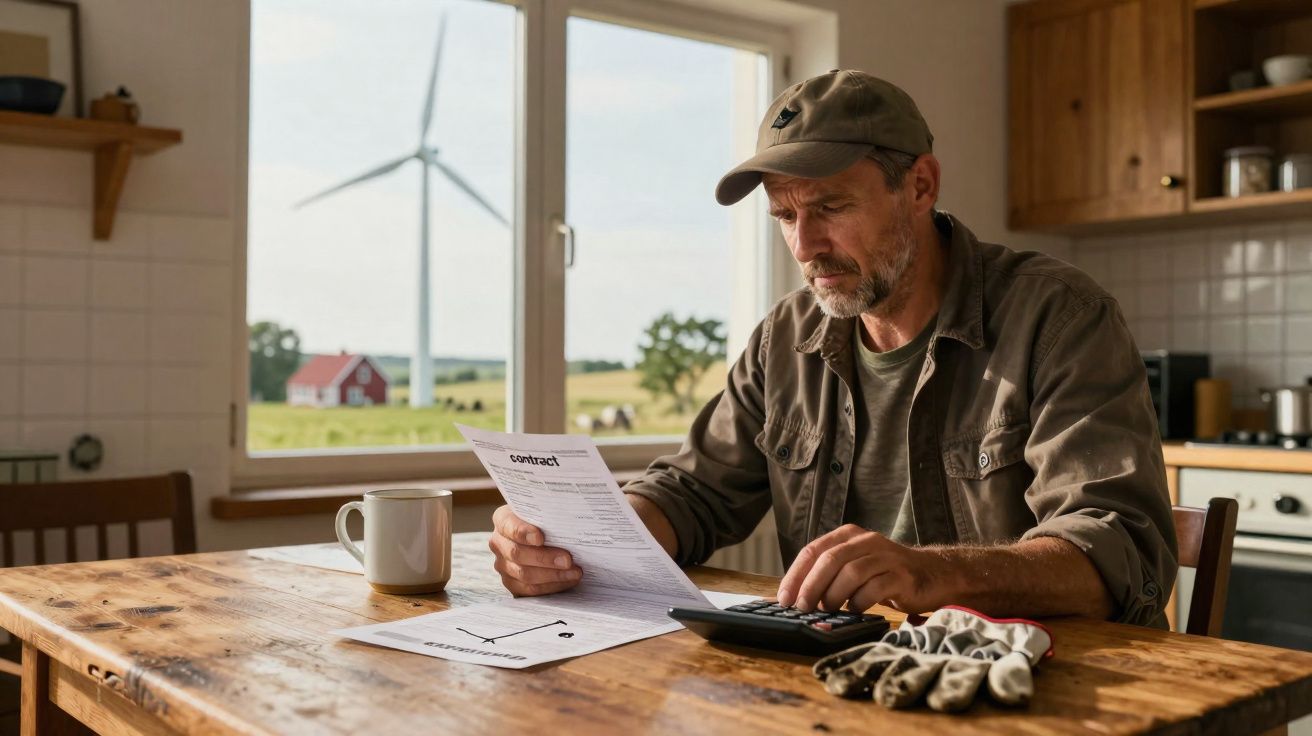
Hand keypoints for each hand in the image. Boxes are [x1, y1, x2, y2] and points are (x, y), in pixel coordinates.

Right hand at [489, 505, 581, 595]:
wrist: (545, 535)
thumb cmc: (546, 520)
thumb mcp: (545, 508)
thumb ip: (551, 508)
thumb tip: (567, 510)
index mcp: (503, 519)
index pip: (509, 525)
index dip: (523, 532)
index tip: (540, 538)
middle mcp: (499, 542)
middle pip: (517, 553)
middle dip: (545, 558)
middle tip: (568, 560)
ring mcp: (503, 565)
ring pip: (524, 574)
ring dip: (553, 575)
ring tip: (574, 572)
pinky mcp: (512, 583)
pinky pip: (530, 590)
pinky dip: (551, 586)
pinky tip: (568, 580)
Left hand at [777, 524, 945, 613]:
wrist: (934, 574)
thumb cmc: (886, 574)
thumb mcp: (855, 567)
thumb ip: (830, 575)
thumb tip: (796, 598)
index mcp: (849, 536)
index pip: (813, 550)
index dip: (796, 575)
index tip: (785, 598)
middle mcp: (866, 541)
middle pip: (831, 559)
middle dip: (811, 585)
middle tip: (802, 607)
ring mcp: (886, 556)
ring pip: (852, 572)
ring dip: (835, 594)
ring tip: (829, 609)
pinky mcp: (903, 575)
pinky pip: (876, 587)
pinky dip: (860, 601)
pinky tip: (855, 610)